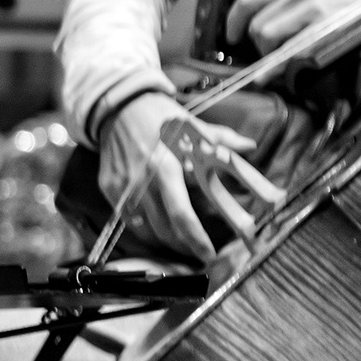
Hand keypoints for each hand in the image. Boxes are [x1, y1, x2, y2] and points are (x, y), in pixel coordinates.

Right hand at [98, 94, 285, 259]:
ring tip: (183, 242)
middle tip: (200, 253)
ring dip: (167, 241)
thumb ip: (223, 140)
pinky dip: (145, 229)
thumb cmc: (161, 118)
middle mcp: (143, 180)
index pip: (183, 214)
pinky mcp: (110, 188)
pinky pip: (129, 219)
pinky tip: (158, 228)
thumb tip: (250, 146)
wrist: (119, 106)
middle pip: (164, 229)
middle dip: (185, 247)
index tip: (210, 253)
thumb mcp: (194, 126)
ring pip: (146, 229)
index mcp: (167, 166)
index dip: (196, 239)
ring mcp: (124, 186)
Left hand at [224, 0, 360, 56]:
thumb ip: (288, 0)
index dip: (234, 21)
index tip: (231, 36)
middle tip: (271, 55)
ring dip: (269, 55)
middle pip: (257, 24)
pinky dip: (275, 67)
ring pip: (267, 37)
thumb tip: (260, 25)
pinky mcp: (324, 27)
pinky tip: (271, 75)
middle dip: (258, 46)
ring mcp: (311, 8)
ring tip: (284, 60)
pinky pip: (288, 51)